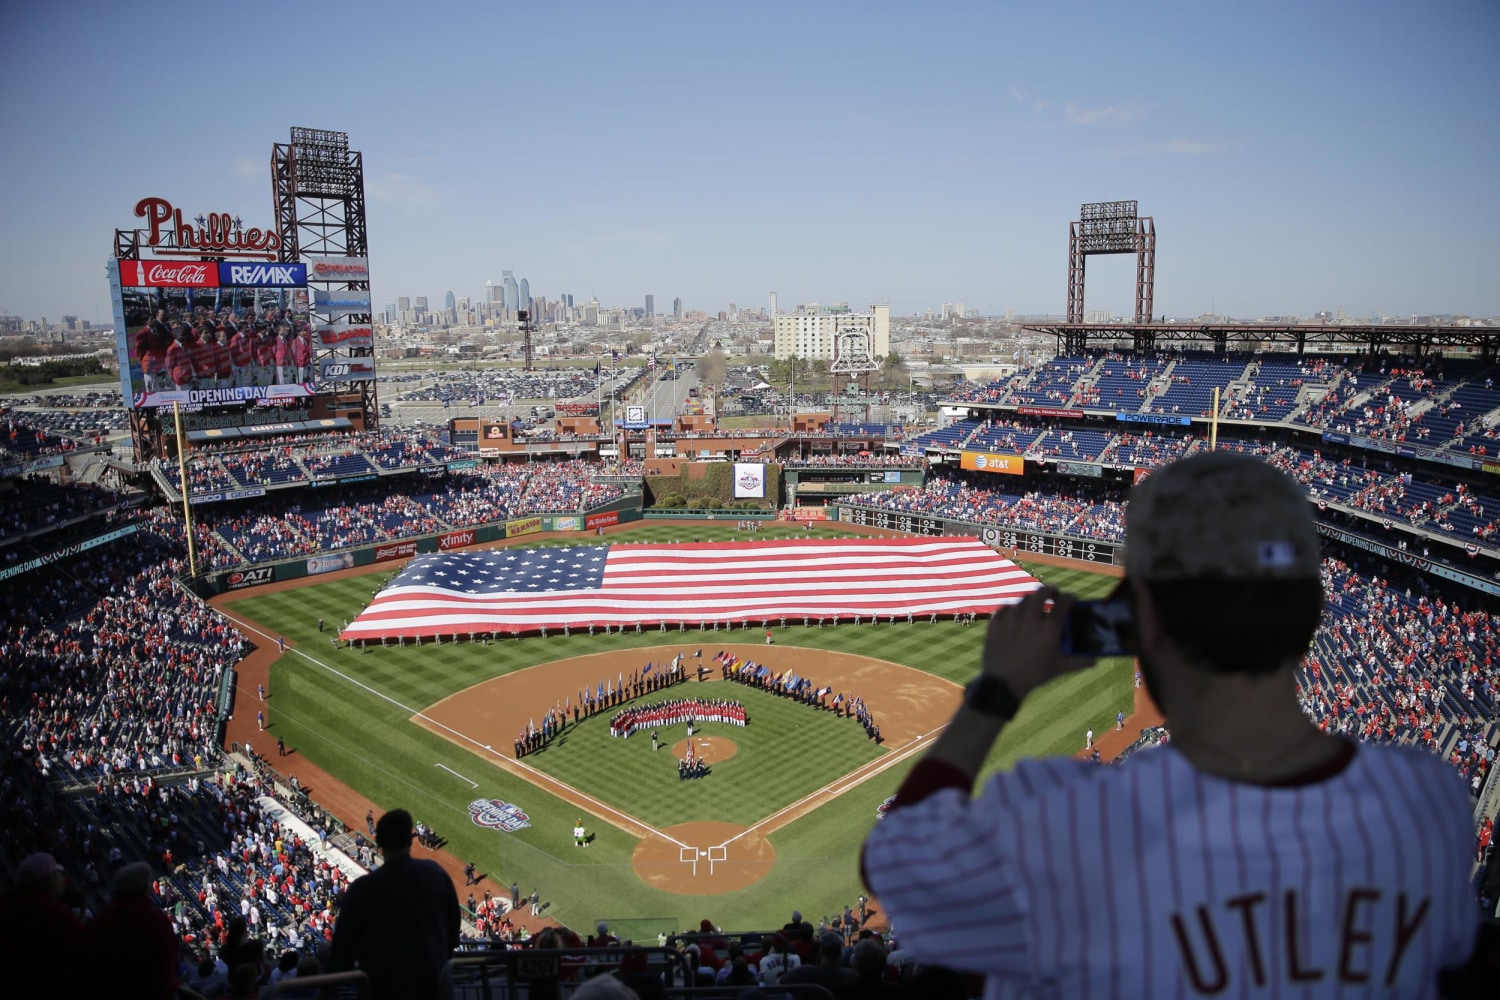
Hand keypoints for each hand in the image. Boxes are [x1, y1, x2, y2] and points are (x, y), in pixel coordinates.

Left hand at [980, 586, 1097, 700]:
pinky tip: (1016, 615)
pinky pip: (1006, 607)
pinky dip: (1013, 609)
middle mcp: (1031, 617)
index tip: (1071, 599)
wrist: (1003, 682)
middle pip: (1043, 591)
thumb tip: (1095, 660)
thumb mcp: (1060, 667)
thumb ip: (1079, 661)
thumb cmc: (1034, 675)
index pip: (1064, 601)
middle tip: (1053, 595)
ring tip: (1034, 608)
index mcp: (1049, 627)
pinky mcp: (997, 621)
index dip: (1070, 597)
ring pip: (1024, 599)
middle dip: (1051, 590)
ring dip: (1032, 601)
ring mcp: (1012, 617)